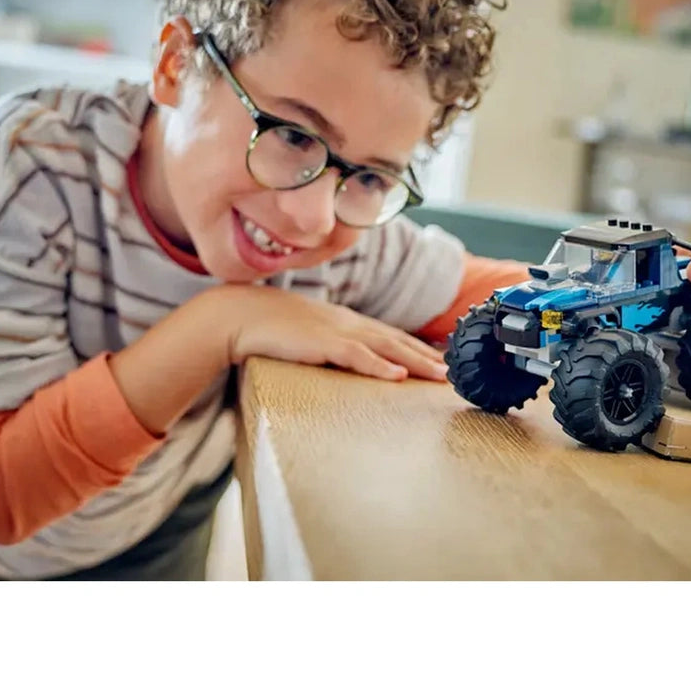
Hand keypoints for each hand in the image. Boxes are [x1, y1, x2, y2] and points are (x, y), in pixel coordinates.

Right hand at [223, 285, 447, 381]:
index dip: (416, 347)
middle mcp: (348, 322)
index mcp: (345, 321)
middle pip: (396, 340)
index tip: (439, 359)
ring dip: (415, 361)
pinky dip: (378, 366)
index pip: (390, 335)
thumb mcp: (307, 334)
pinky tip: (397, 376)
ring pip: (385, 347)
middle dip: (426, 356)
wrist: (239, 314)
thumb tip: (341, 359)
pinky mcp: (321, 343)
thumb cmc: (268, 326)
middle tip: (452, 372)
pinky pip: (356, 356)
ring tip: (439, 376)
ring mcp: (336, 331)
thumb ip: (327, 344)